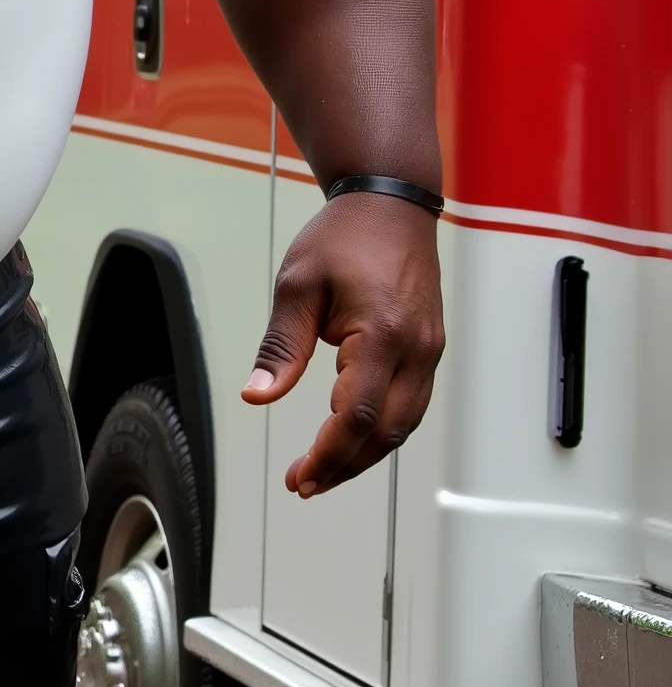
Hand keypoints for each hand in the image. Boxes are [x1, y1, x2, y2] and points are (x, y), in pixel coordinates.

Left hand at [243, 193, 443, 497]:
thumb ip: (280, 346)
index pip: (356, 415)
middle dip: (345, 466)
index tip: (300, 475)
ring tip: (325, 472)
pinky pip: (411, 405)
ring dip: (365, 455)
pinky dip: (383, 431)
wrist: (390, 203)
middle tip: (305, 483)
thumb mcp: (297, 286)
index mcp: (381, 333)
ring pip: (404, 425)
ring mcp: (429, 350)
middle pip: (386, 432)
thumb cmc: (346, 236)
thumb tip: (257, 395)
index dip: (328, 454)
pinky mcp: (429, 348)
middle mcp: (415, 347)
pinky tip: (354, 440)